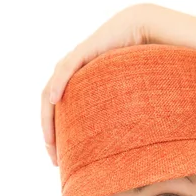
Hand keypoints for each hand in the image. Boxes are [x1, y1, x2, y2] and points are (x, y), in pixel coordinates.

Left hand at [41, 2, 156, 166]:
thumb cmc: (146, 69)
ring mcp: (77, 63)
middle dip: (50, 136)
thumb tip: (135, 150)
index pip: (63, 117)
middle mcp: (75, 78)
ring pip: (51, 92)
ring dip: (47, 119)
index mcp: (83, 91)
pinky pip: (66, 69)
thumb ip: (125, 121)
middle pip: (52, 109)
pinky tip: (56, 100)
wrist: (148, 34)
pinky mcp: (84, 51)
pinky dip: (58, 84)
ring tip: (49, 141)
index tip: (62, 162)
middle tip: (55, 160)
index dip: (60, 139)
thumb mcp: (131, 102)